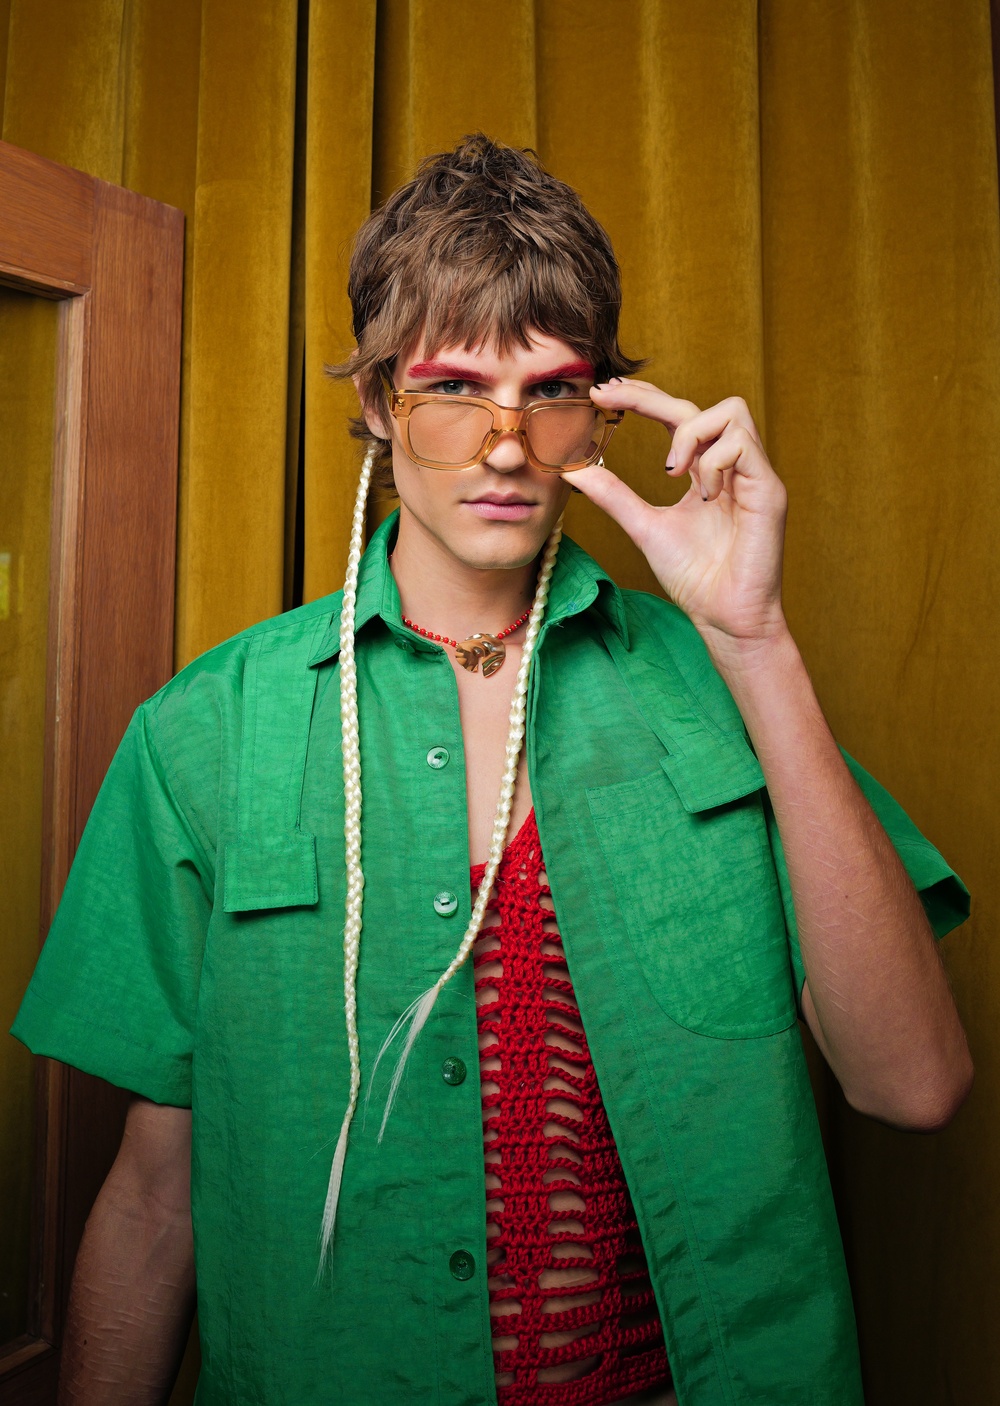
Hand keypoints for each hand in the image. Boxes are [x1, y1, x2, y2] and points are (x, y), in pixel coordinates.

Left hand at [563, 380, 788, 653]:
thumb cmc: (694, 577)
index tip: (602, 393)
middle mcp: (732, 466)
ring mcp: (754, 474)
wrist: (724, 616)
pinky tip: (701, 494)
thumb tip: (575, 470)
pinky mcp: (769, 490)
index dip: (642, 397)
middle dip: (652, 398)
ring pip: (731, 412)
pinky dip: (712, 463)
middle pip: (700, 405)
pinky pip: (742, 446)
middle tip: (612, 400)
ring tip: (671, 471)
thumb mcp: (644, 528)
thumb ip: (615, 497)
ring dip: (690, 434)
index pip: (677, 416)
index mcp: (704, 471)